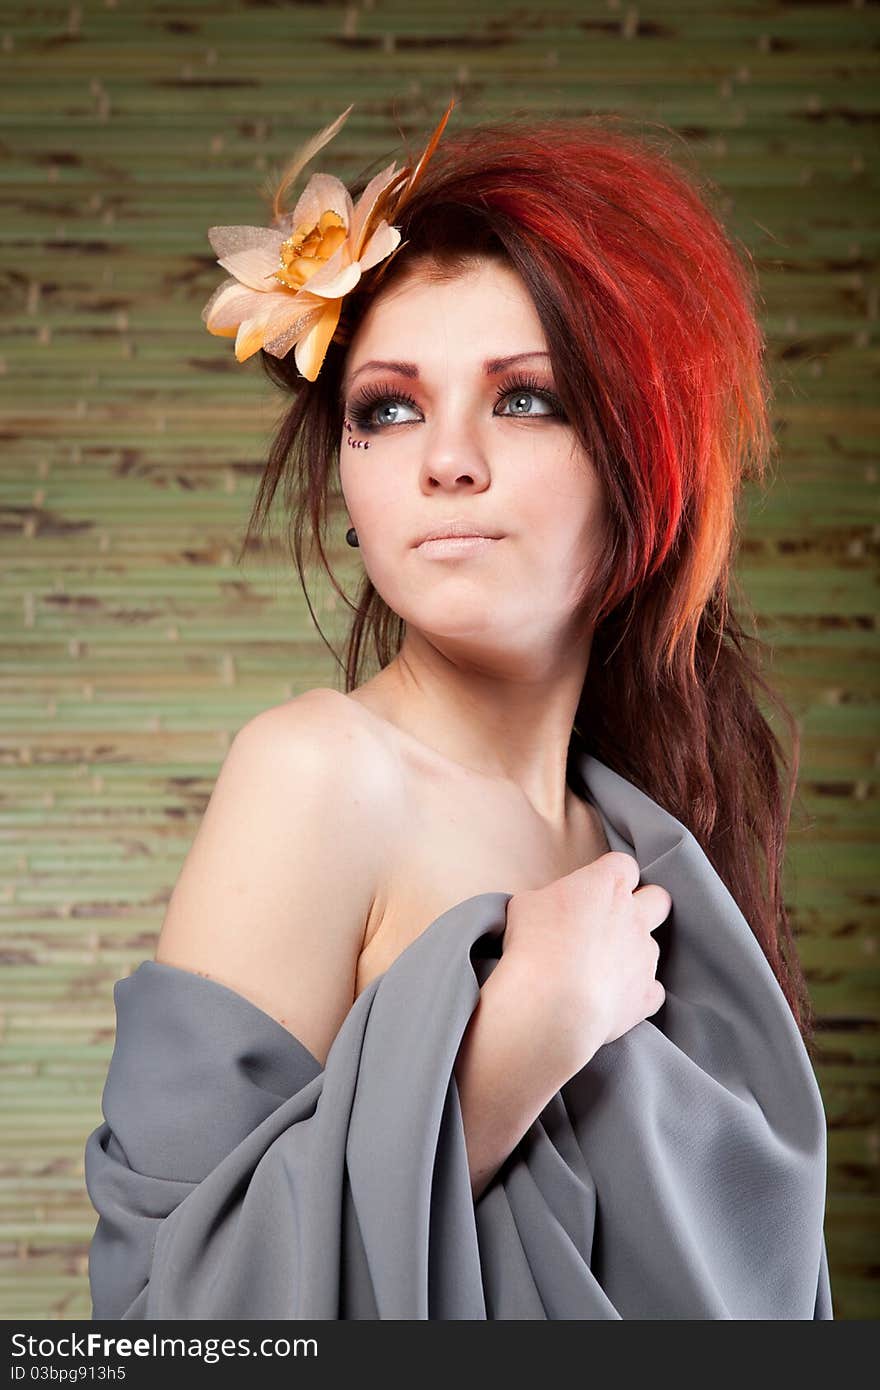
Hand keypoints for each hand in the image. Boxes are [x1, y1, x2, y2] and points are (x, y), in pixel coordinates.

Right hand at [502, 852, 670, 1070]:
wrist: (549, 1002)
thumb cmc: (534, 946)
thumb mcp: (526, 905)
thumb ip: (550, 900)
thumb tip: (550, 911)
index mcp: (607, 885)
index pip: (623, 866)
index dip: (610, 875)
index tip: (593, 889)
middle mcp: (635, 916)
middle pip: (658, 899)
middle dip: (644, 905)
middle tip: (614, 921)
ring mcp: (645, 957)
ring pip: (651, 947)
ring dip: (632, 954)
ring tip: (601, 970)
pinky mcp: (646, 996)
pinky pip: (652, 990)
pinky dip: (636, 993)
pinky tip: (613, 998)